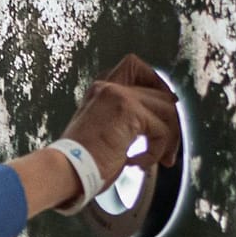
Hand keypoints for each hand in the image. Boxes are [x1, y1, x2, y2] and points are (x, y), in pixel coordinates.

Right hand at [10, 54, 182, 215]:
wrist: (65, 170)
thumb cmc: (80, 160)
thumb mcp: (102, 129)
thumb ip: (125, 118)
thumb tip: (159, 122)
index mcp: (101, 89)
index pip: (135, 66)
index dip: (156, 83)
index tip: (166, 106)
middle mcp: (109, 86)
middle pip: (160, 93)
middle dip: (170, 124)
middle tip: (167, 151)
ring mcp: (118, 95)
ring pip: (167, 110)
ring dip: (167, 140)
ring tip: (153, 160)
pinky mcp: (128, 111)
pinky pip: (161, 130)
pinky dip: (155, 151)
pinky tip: (136, 163)